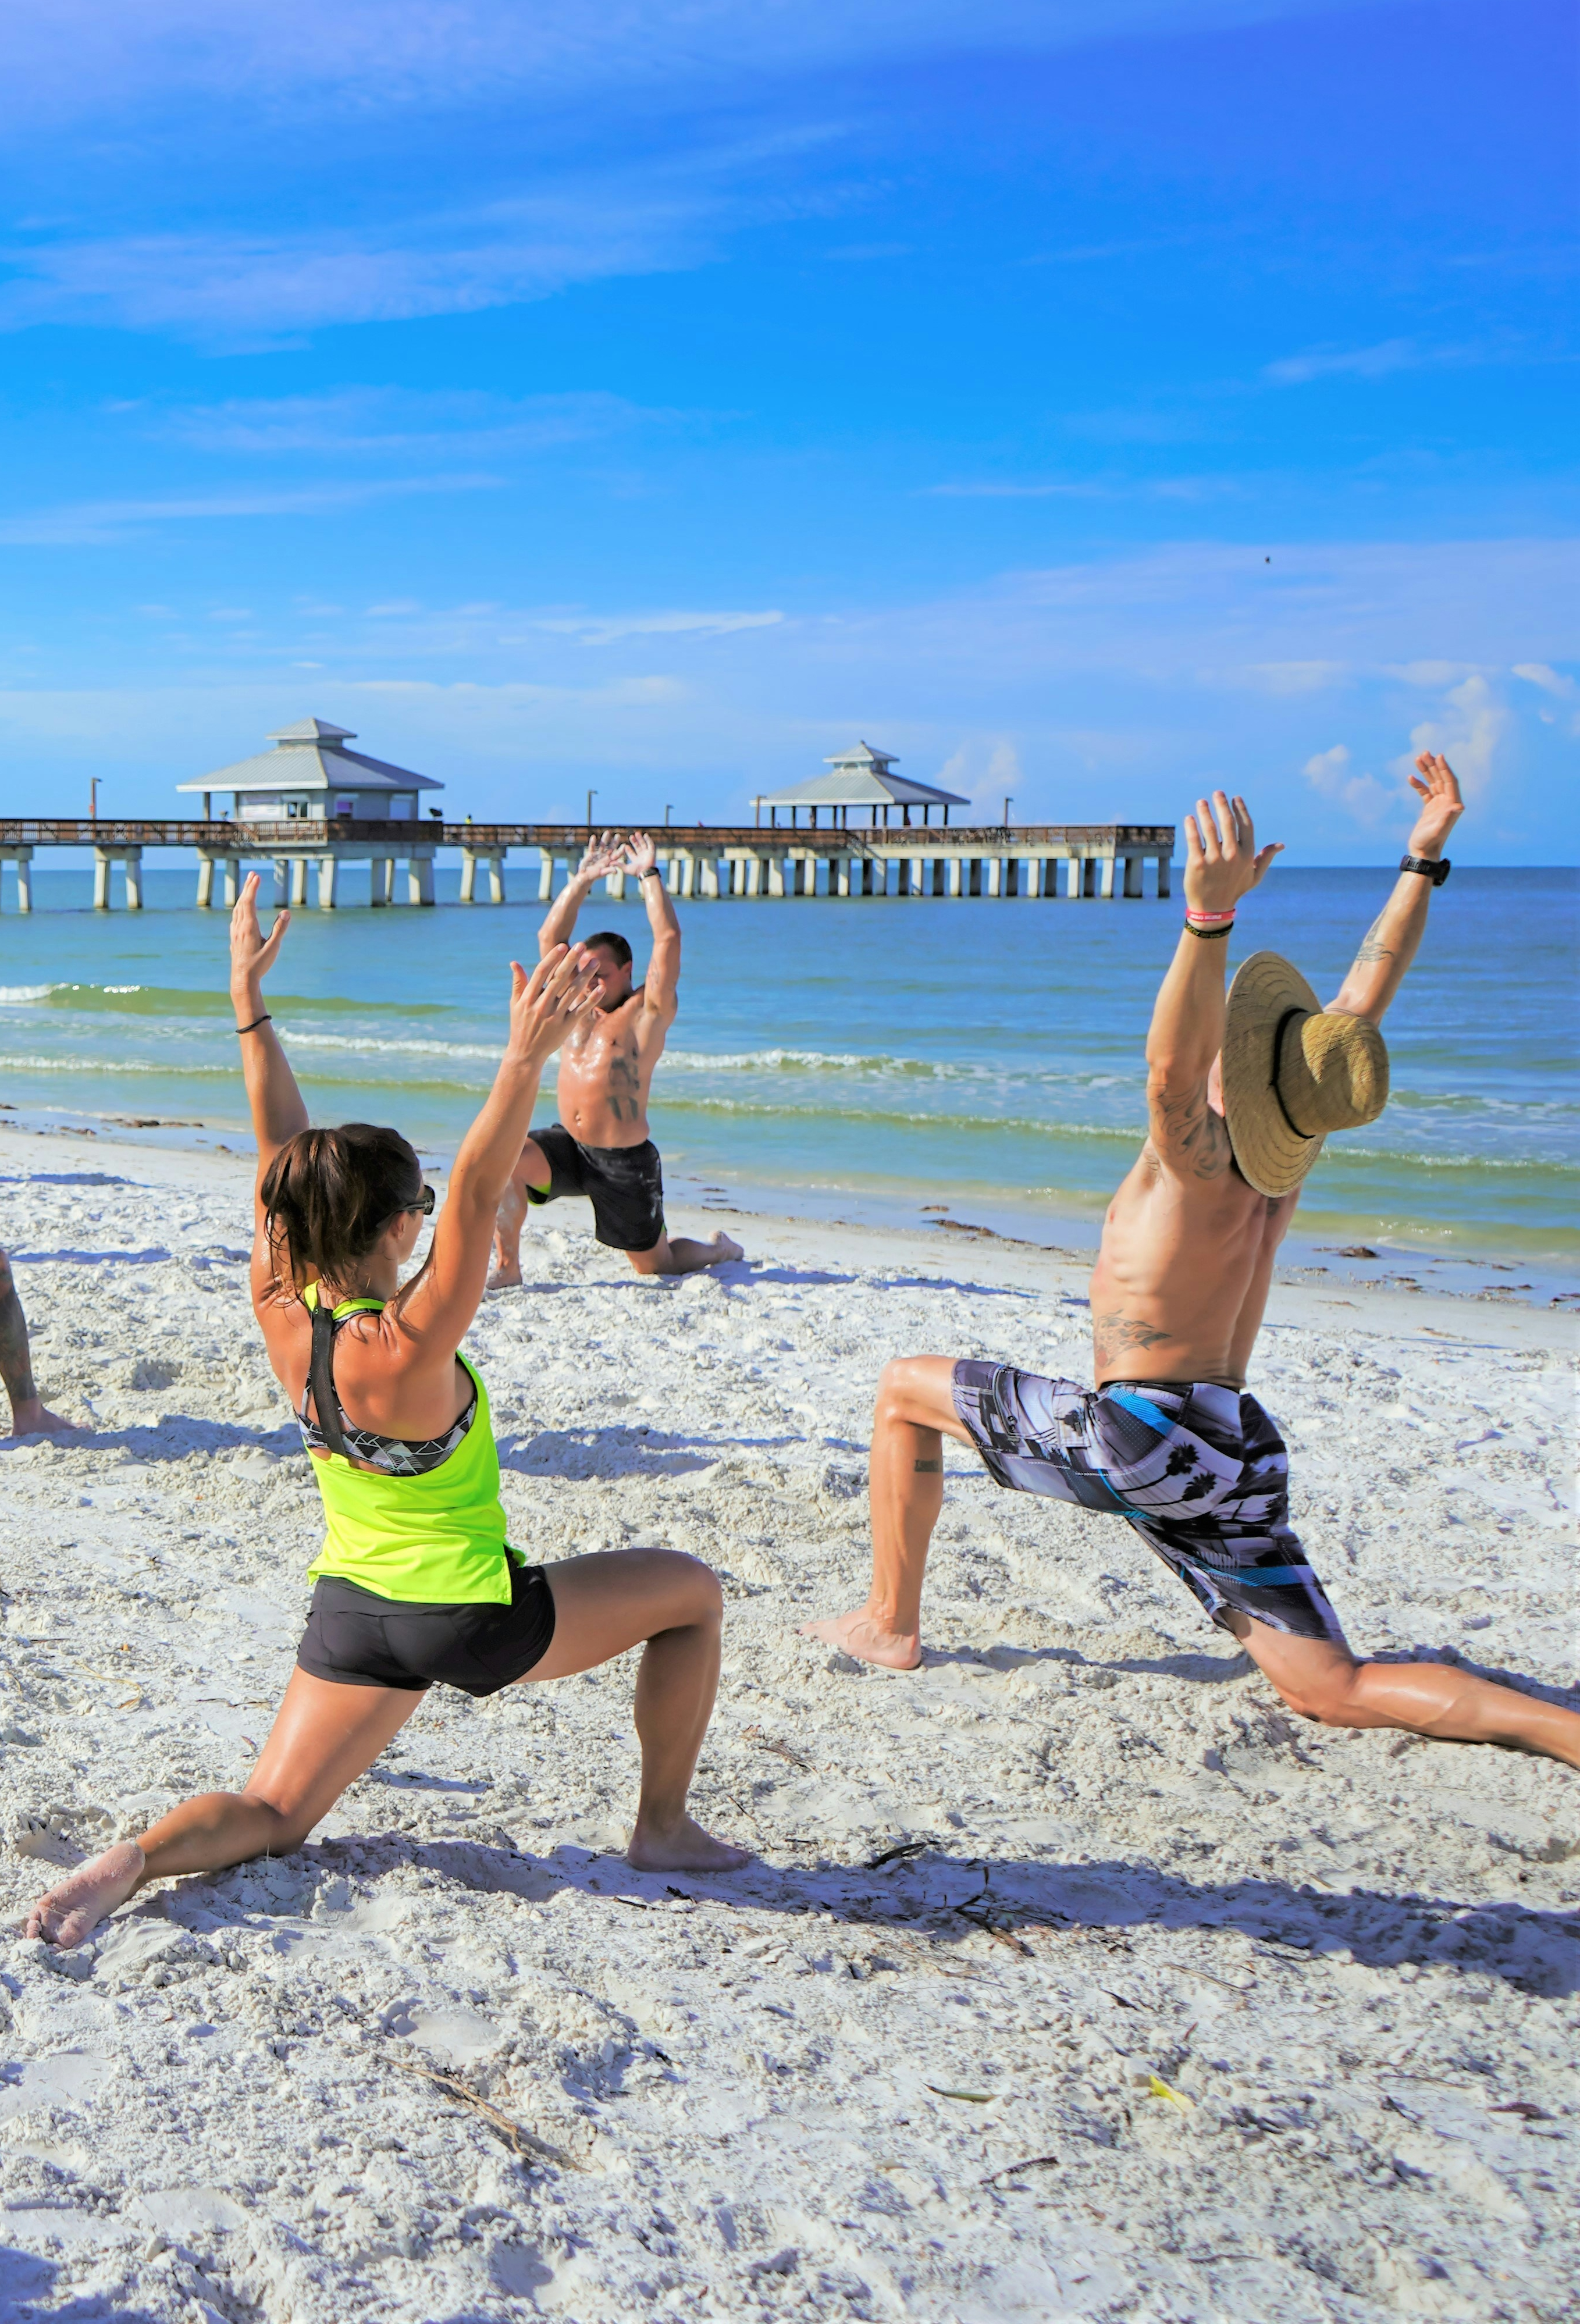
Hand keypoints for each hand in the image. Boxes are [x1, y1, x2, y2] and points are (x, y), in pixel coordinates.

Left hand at [229, 872, 289, 1001]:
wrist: (242, 979)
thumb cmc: (259, 965)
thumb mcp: (273, 948)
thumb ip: (280, 929)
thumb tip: (287, 912)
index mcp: (249, 927)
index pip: (249, 902)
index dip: (252, 888)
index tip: (257, 876)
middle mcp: (239, 927)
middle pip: (242, 902)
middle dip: (248, 887)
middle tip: (253, 874)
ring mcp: (235, 932)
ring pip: (237, 909)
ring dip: (243, 896)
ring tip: (248, 888)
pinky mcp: (234, 938)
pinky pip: (235, 917)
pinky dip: (239, 908)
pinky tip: (240, 910)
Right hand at [505, 944, 603, 1062]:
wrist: (526, 1053)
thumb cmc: (520, 1025)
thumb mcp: (516, 1004)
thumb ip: (518, 983)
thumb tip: (515, 962)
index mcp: (528, 998)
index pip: (542, 973)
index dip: (553, 958)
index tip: (563, 945)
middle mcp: (542, 1005)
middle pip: (559, 979)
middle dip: (571, 961)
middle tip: (582, 946)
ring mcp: (554, 1016)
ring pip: (573, 992)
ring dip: (585, 976)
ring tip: (595, 961)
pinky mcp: (566, 1026)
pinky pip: (581, 1010)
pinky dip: (592, 999)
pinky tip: (601, 988)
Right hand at [576, 833, 625, 884]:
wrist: (586, 875)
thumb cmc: (595, 875)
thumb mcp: (602, 873)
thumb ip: (609, 870)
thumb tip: (616, 871)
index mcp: (609, 861)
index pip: (617, 855)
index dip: (620, 850)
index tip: (624, 845)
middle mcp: (605, 856)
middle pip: (611, 848)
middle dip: (614, 842)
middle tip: (618, 835)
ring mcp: (598, 854)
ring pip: (602, 845)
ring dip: (605, 839)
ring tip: (607, 832)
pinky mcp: (591, 853)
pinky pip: (592, 846)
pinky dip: (592, 842)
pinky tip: (593, 837)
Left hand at [623, 831, 657, 879]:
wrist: (646, 872)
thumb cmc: (636, 872)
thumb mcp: (626, 868)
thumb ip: (619, 865)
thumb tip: (610, 863)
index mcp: (636, 861)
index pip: (631, 854)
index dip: (628, 850)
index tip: (625, 846)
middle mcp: (641, 857)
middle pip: (637, 847)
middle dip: (634, 842)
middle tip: (630, 836)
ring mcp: (647, 854)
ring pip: (643, 845)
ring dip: (640, 839)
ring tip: (636, 833)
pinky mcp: (652, 852)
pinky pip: (650, 844)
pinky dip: (648, 840)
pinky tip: (645, 835)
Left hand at [1183, 791, 1282, 914]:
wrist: (1213, 910)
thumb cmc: (1234, 890)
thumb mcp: (1254, 877)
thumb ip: (1265, 859)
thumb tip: (1280, 845)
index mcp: (1247, 855)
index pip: (1245, 826)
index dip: (1240, 809)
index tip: (1235, 798)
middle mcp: (1232, 855)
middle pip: (1228, 822)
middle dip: (1222, 804)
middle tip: (1217, 793)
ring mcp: (1214, 859)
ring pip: (1209, 828)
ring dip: (1205, 811)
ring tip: (1201, 802)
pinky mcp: (1197, 864)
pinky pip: (1193, 840)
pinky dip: (1191, 826)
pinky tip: (1190, 818)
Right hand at [1406, 753, 1463, 860]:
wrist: (1423, 852)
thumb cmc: (1430, 842)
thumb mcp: (1438, 829)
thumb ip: (1447, 817)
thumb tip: (1459, 807)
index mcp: (1453, 805)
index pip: (1450, 782)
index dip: (1445, 768)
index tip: (1439, 756)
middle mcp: (1448, 802)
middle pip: (1441, 779)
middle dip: (1434, 765)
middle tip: (1424, 752)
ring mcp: (1439, 804)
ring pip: (1433, 782)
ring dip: (1426, 770)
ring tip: (1417, 758)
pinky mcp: (1430, 808)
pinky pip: (1424, 791)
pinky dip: (1418, 784)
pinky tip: (1410, 777)